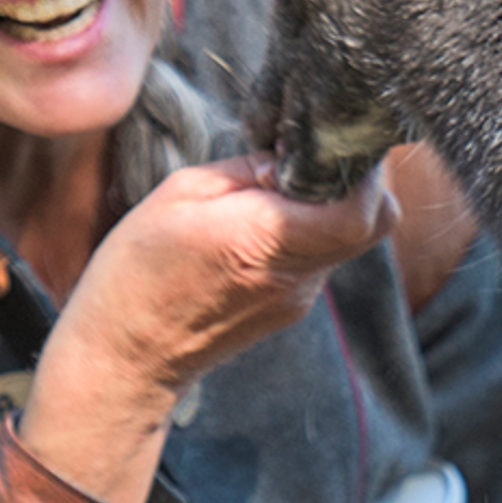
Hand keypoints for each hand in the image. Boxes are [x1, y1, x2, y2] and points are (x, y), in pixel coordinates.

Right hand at [15, 155, 399, 502]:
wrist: (126, 360)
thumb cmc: (136, 273)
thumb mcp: (179, 194)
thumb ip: (248, 170)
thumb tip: (294, 153)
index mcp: (260, 240)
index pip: (359, 210)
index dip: (359, 168)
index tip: (329, 142)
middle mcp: (293, 275)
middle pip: (374, 223)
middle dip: (359, 180)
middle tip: (312, 157)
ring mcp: (298, 298)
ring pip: (351, 238)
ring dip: (330, 204)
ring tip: (275, 190)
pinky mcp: (292, 308)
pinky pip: (323, 257)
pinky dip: (309, 230)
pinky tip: (264, 223)